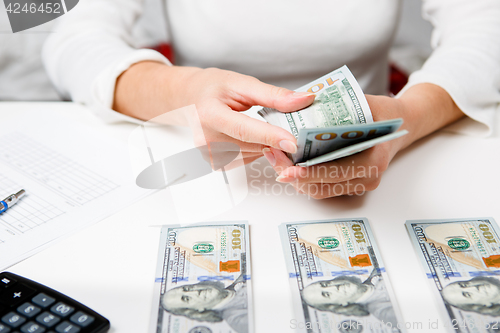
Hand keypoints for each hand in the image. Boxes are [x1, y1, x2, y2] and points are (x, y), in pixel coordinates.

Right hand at [114, 62, 315, 163]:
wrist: (188, 99)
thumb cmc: (211, 88)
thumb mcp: (241, 83)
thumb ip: (273, 94)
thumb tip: (304, 100)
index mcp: (209, 114)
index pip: (244, 129)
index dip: (270, 136)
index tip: (293, 142)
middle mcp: (206, 138)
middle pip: (252, 144)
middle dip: (277, 138)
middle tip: (295, 127)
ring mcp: (209, 154)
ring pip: (253, 154)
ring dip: (267, 144)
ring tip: (268, 127)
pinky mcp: (215, 163)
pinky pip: (247, 159)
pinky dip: (256, 149)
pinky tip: (253, 136)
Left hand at [263, 84, 463, 198]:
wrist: (400, 126)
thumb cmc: (383, 114)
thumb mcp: (365, 104)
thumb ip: (338, 106)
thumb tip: (303, 102)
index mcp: (374, 159)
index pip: (336, 172)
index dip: (310, 173)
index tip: (288, 169)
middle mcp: (367, 177)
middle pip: (322, 186)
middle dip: (293, 175)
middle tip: (273, 158)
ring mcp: (358, 184)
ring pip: (318, 190)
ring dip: (294, 178)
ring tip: (274, 159)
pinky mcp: (348, 185)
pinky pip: (321, 187)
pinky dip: (303, 178)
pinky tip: (286, 163)